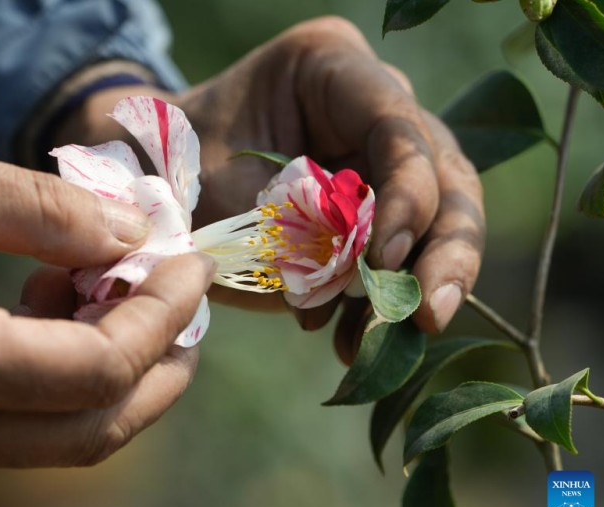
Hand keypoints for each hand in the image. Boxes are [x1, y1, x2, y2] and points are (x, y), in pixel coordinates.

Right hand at [0, 132, 213, 473]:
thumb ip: (44, 208)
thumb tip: (133, 234)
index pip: (94, 370)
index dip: (161, 317)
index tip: (191, 266)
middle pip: (92, 429)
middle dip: (160, 365)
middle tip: (185, 299)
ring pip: (60, 437)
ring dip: (116, 371)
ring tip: (118, 288)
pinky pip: (18, 422)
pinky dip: (63, 374)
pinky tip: (57, 303)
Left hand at [175, 17, 484, 359]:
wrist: (159, 186)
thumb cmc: (178, 169)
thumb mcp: (223, 189)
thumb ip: (296, 225)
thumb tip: (366, 278)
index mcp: (330, 66)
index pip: (397, 126)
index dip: (406, 195)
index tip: (381, 260)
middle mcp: (370, 106)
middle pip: (443, 174)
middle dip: (444, 251)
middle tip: (429, 315)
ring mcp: (379, 158)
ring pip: (437, 221)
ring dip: (413, 288)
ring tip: (374, 341)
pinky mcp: (373, 210)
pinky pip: (397, 258)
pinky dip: (375, 306)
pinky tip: (346, 342)